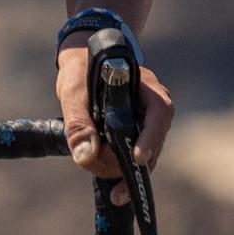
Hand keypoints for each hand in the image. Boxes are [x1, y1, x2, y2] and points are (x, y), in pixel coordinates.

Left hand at [56, 36, 173, 206]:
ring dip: (113, 166)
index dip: (151, 138)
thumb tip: (85, 157)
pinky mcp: (134, 139)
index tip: (137, 157)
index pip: (159, 115)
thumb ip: (78, 122)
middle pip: (150, 146)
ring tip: (87, 162)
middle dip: (121, 162)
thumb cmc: (81, 69)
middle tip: (90, 164)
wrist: (82, 64)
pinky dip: (112, 166)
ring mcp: (146, 127)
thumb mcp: (74, 91)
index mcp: (148, 90)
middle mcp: (152, 111)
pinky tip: (97, 170)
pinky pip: (129, 159)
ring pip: (140, 159)